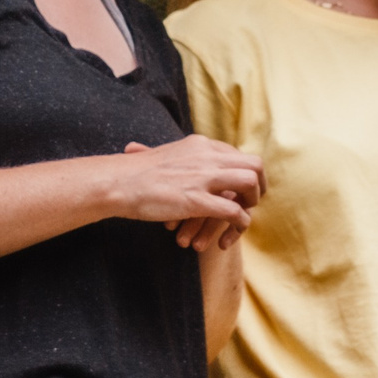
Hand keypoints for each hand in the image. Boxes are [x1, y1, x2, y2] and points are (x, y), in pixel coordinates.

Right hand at [114, 137, 262, 247]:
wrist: (118, 182)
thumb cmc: (137, 173)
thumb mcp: (168, 155)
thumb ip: (187, 159)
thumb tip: (197, 167)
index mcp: (201, 145)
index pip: (239, 155)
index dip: (245, 174)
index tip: (241, 189)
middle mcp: (207, 156)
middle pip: (255, 164)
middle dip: (259, 186)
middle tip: (251, 202)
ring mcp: (203, 177)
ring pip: (249, 183)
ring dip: (252, 202)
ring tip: (243, 216)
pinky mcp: (196, 200)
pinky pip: (233, 211)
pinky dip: (238, 223)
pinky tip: (229, 233)